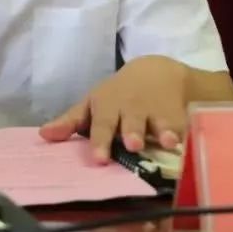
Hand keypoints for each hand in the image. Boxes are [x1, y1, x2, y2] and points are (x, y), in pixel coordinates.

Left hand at [38, 55, 186, 161]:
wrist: (156, 72)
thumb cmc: (116, 94)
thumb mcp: (92, 104)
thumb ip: (70, 122)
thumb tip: (42, 136)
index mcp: (108, 106)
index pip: (101, 124)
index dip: (100, 141)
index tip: (99, 159)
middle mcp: (132, 108)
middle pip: (131, 122)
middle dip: (132, 132)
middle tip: (132, 144)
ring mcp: (157, 112)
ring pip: (160, 123)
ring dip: (162, 131)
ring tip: (165, 141)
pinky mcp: (179, 116)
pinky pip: (184, 127)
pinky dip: (187, 134)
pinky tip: (189, 142)